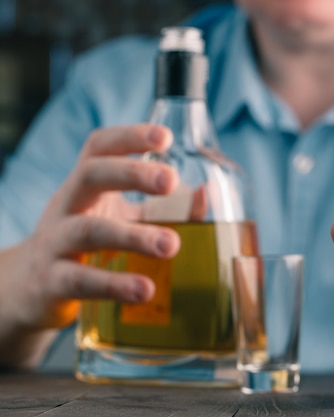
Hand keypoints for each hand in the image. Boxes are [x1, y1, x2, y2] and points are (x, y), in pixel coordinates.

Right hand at [4, 125, 180, 331]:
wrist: (29, 290)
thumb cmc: (87, 246)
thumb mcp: (121, 219)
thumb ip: (163, 208)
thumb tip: (205, 195)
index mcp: (86, 185)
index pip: (99, 147)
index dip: (129, 136)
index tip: (165, 137)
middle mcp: (67, 206)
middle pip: (90, 175)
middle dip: (131, 173)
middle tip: (170, 180)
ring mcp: (55, 243)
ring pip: (87, 230)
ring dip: (132, 236)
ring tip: (170, 246)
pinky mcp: (51, 282)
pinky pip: (80, 280)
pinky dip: (114, 284)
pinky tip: (144, 290)